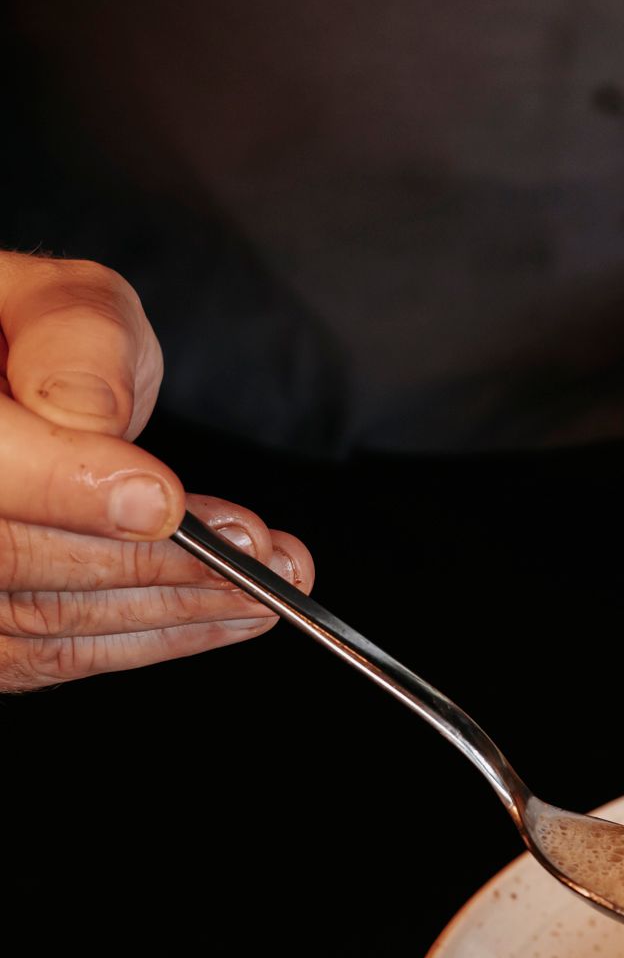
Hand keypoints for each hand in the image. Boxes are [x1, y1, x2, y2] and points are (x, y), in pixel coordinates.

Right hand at [1, 251, 313, 693]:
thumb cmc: (18, 335)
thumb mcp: (48, 300)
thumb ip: (73, 342)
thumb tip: (98, 425)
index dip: (67, 487)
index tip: (165, 503)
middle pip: (11, 556)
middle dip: (152, 563)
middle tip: (261, 552)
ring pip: (34, 619)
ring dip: (167, 612)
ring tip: (265, 589)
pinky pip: (38, 656)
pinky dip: (140, 641)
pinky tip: (214, 619)